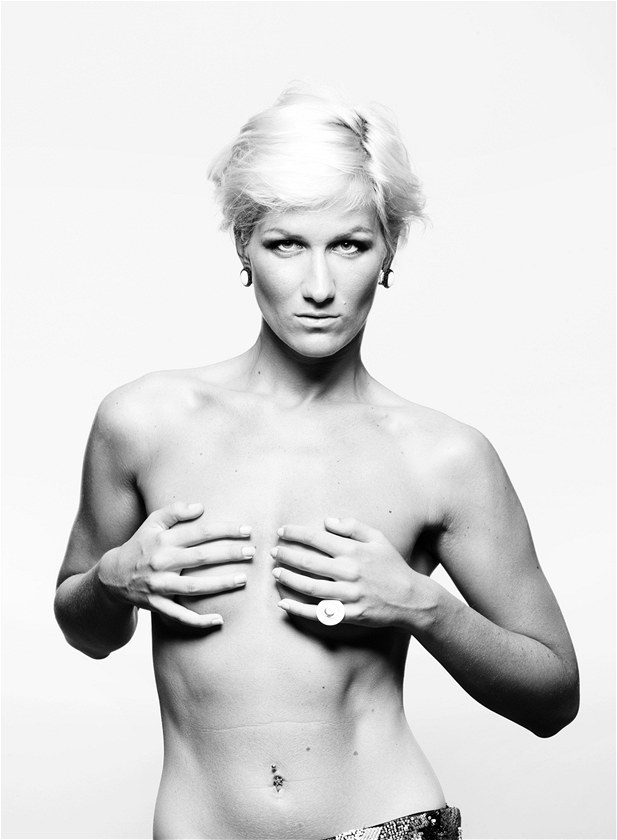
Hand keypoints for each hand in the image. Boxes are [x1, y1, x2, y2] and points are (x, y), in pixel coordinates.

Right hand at [98, 501, 253, 627]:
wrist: (112, 576)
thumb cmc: (139, 546)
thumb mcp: (151, 523)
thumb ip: (174, 511)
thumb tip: (200, 506)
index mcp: (164, 540)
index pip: (200, 532)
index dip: (225, 530)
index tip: (246, 530)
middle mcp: (162, 562)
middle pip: (201, 557)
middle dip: (229, 554)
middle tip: (252, 553)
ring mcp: (159, 586)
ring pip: (195, 587)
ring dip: (221, 584)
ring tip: (243, 580)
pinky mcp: (157, 605)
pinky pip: (180, 616)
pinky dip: (199, 620)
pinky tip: (219, 620)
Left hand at [272, 516, 414, 627]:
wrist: (410, 598)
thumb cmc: (392, 566)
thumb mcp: (378, 538)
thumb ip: (353, 527)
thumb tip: (327, 521)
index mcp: (353, 551)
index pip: (317, 538)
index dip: (295, 533)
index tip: (282, 531)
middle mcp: (349, 572)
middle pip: (308, 562)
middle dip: (286, 555)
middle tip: (272, 552)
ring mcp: (349, 595)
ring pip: (309, 586)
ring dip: (288, 578)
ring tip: (275, 572)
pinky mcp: (349, 614)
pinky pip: (318, 612)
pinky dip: (298, 609)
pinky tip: (284, 603)